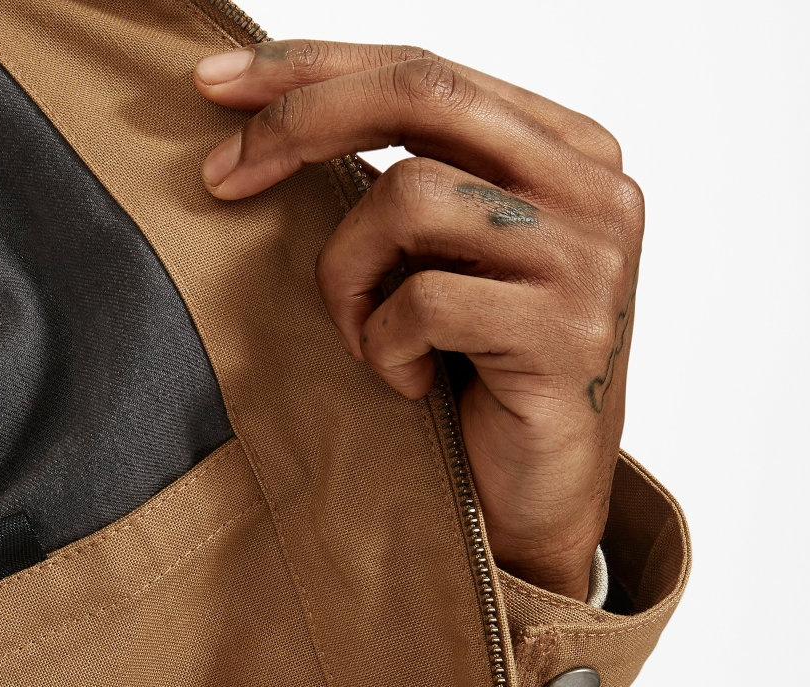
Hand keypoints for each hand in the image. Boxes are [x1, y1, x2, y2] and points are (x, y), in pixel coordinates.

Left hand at [194, 41, 642, 601]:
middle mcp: (592, 186)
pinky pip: (422, 300)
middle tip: (222, 175)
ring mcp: (587, 257)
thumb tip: (278, 122)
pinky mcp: (564, 331)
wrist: (539, 496)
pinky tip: (410, 382)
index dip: (313, 69)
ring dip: (348, 276)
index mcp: (565, 149)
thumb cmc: (479, 378)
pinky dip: (384, 346)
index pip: (425, 71)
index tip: (217, 84)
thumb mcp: (448, 260)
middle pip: (421, 94)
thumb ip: (414, 184)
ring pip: (407, 196)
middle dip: (300, 124)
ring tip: (364, 337)